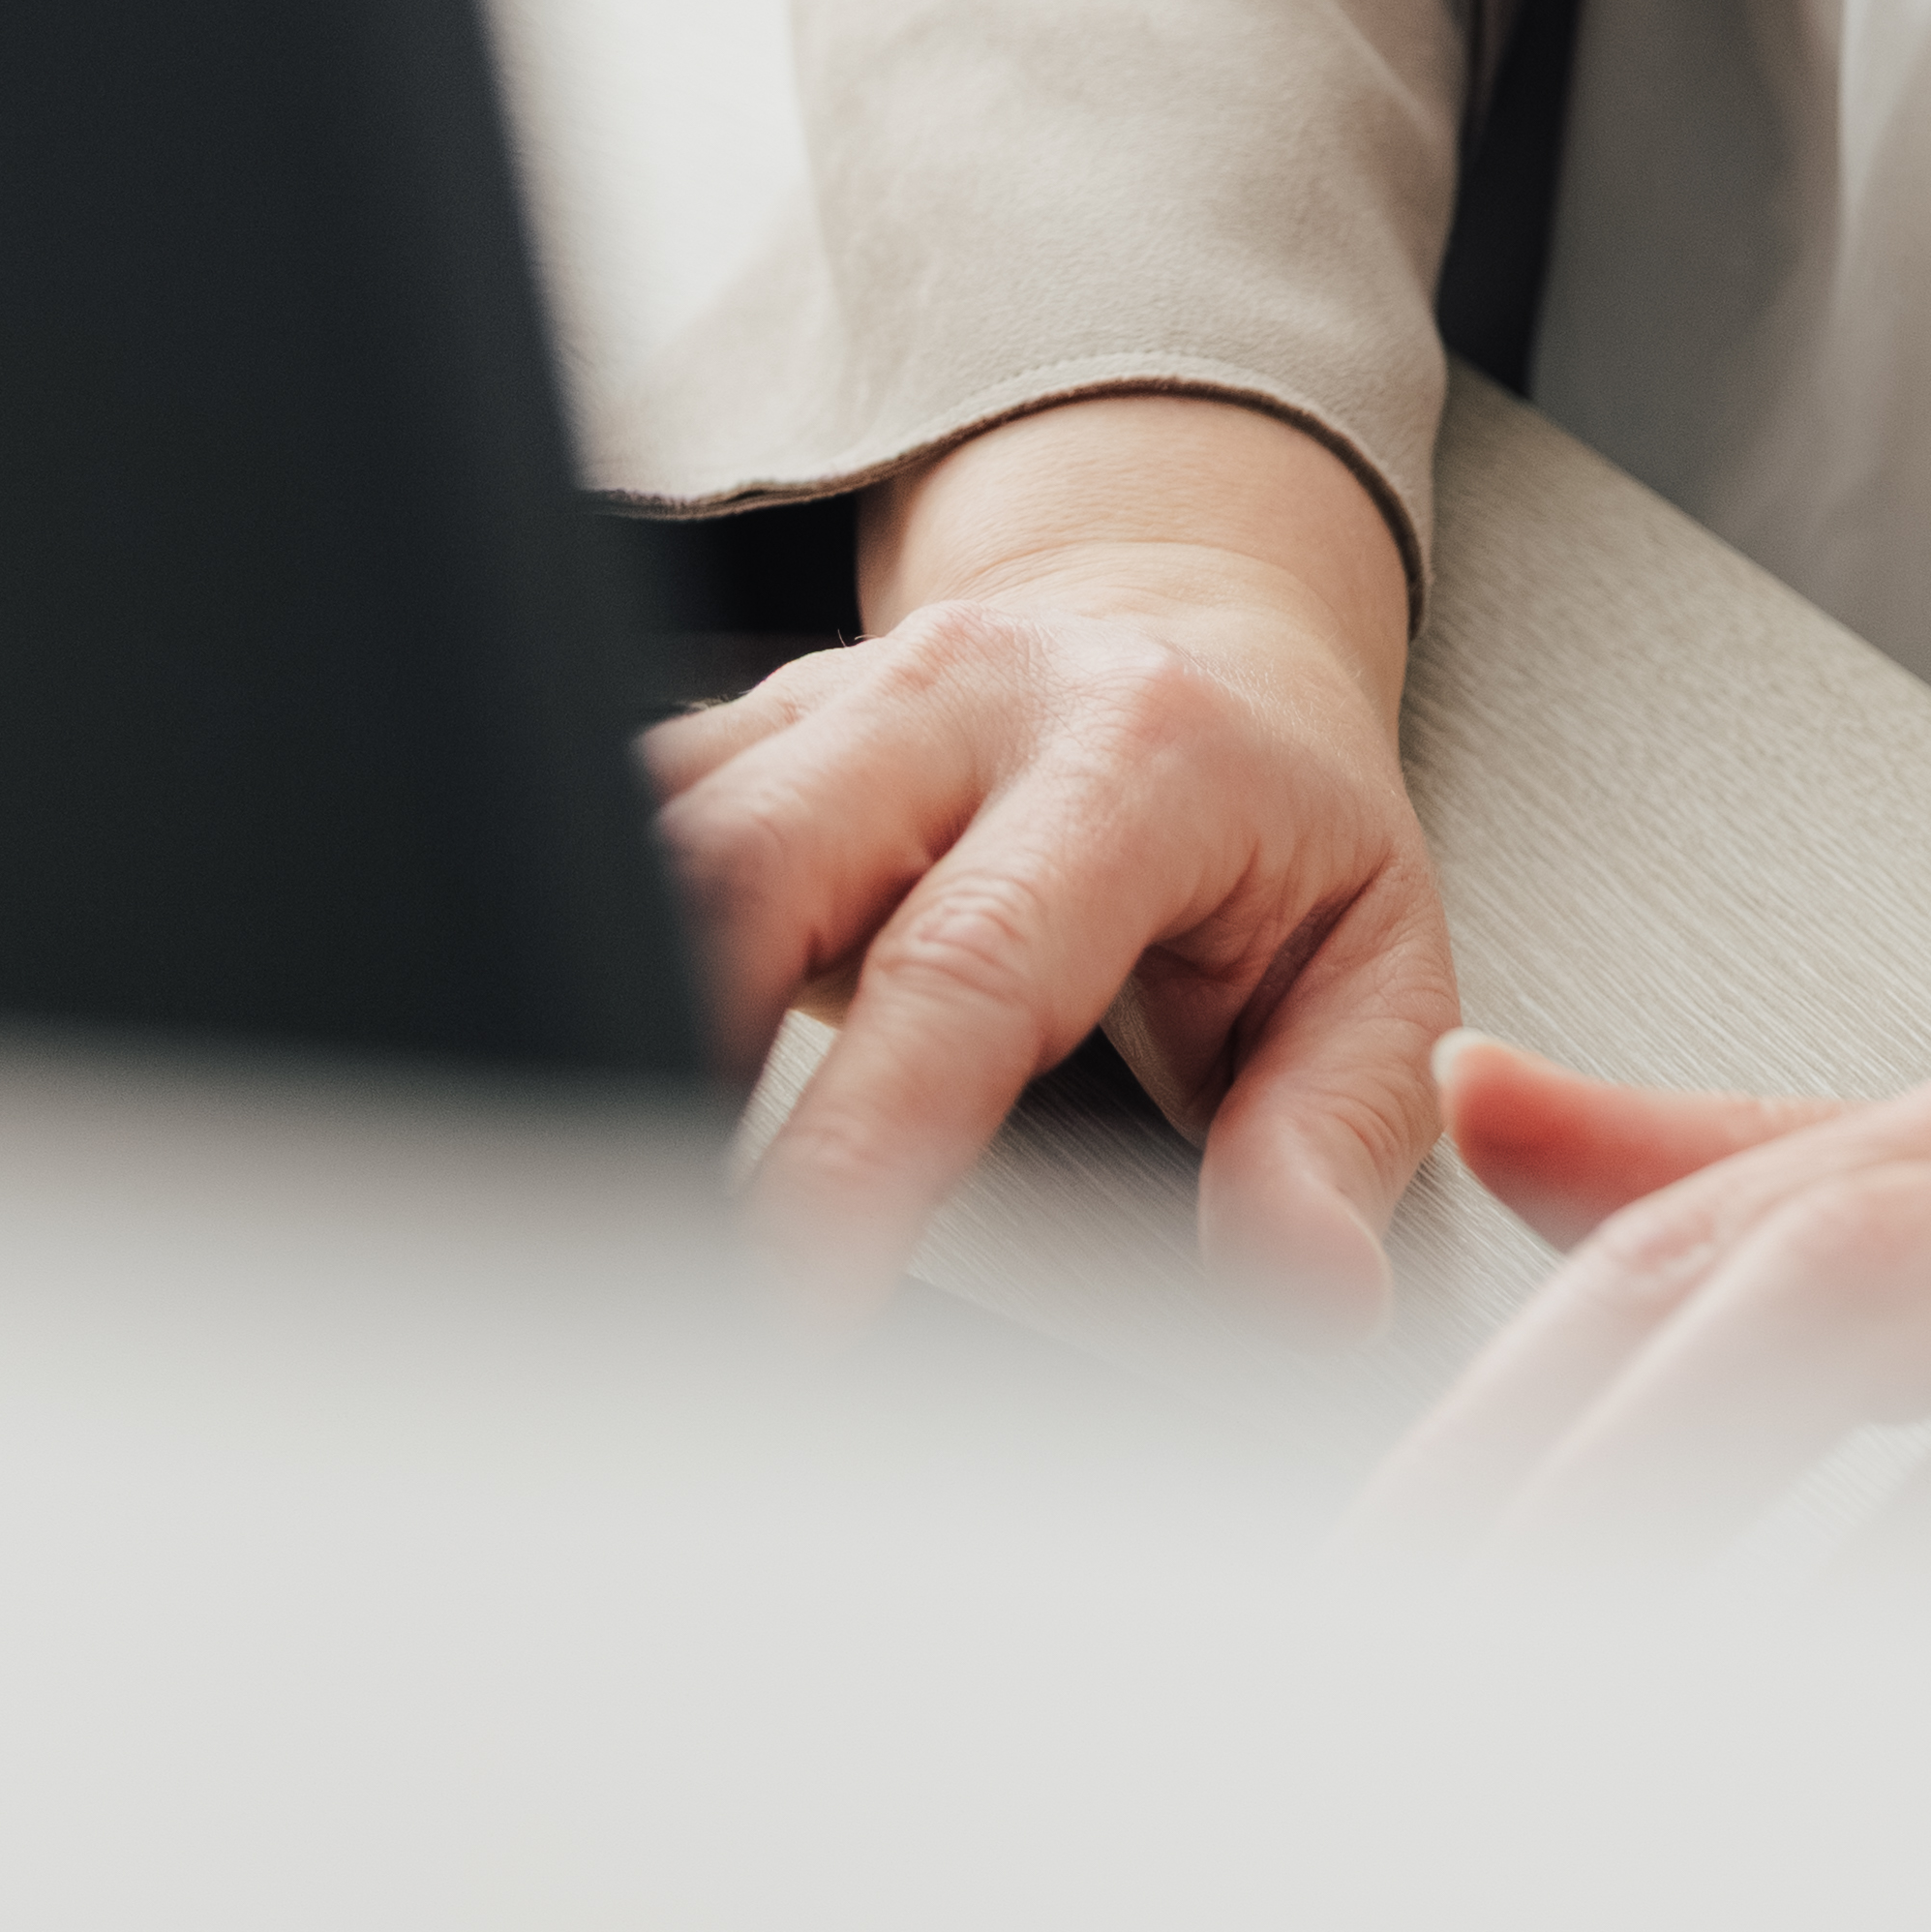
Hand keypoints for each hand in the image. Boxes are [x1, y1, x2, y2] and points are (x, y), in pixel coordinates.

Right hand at [646, 391, 1451, 1307]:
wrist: (1200, 624)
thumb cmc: (1284, 821)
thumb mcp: (1375, 968)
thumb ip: (1330, 1138)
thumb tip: (1300, 1293)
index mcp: (1137, 756)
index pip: (967, 971)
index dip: (856, 1155)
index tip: (781, 1307)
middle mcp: (970, 698)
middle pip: (759, 863)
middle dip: (664, 1062)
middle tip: (626, 1265)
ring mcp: (836, 692)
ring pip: (659, 831)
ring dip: (601, 1004)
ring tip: (564, 1198)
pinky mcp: (742, 720)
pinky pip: (621, 816)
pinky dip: (574, 936)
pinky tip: (554, 1063)